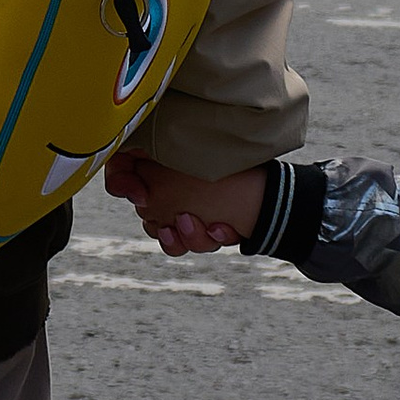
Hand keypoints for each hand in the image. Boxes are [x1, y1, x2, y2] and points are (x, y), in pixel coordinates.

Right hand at [104, 149, 270, 256]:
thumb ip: (136, 171)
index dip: (124, 185)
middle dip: (162, 221)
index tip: (142, 195)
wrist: (276, 196)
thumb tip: (125, 190)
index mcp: (160, 158)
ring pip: (170, 232)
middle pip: (146, 210)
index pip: (122, 171)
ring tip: (203, 226)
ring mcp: (192, 202)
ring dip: (187, 235)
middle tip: (180, 220)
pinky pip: (196, 241)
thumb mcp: (176, 164)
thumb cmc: (224, 171)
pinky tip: (223, 229)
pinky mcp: (209, 220)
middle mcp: (172, 180)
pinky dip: (209, 238)